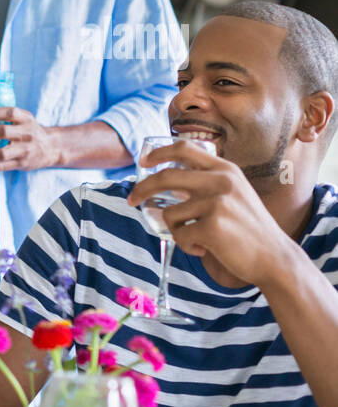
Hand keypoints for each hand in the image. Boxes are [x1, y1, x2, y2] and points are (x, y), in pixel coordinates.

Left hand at [0, 107, 62, 172]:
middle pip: (3, 132)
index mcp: (26, 119)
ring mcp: (24, 150)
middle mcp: (26, 134)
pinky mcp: (21, 164)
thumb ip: (8, 116)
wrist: (51, 148)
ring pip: (1, 154)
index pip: (11, 113)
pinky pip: (2, 167)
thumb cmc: (30, 131)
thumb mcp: (25, 119)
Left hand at [125, 140, 294, 285]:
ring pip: (170, 213)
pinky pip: (179, 235)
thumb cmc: (248, 230)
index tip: (144, 161)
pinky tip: (206, 249)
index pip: (185, 148)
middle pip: (166, 176)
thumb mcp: (234, 194)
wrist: (274, 257)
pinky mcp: (212, 226)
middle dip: (142, 188)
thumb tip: (162, 183)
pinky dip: (187, 246)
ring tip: (199, 239)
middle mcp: (221, 181)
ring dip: (177, 230)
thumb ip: (206, 184)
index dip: (160, 153)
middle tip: (131, 200)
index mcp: (226, 170)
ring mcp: (217, 202)